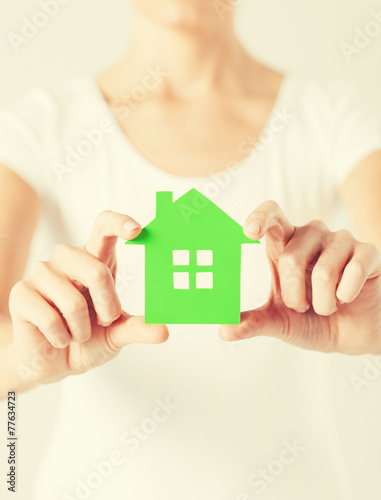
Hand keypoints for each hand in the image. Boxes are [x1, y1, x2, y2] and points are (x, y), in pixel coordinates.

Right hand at [9, 211, 168, 385]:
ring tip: (77, 332)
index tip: (137, 230)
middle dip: (107, 304)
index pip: (102, 227)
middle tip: (104, 320)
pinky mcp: (21, 292)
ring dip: (81, 329)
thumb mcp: (117, 333)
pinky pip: (49, 317)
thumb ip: (138, 328)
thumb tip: (163, 330)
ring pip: (72, 299)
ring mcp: (41, 273)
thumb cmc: (88, 338)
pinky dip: (61, 337)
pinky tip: (58, 337)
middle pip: (95, 269)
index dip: (118, 223)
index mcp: (94, 259)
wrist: (56, 362)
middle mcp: (67, 259)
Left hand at [220, 201, 380, 354]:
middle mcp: (311, 235)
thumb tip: (223, 329)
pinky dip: (347, 295)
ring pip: (323, 272)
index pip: (272, 215)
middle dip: (294, 296)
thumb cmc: (312, 320)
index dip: (260, 217)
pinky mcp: (368, 251)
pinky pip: (354, 271)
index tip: (249, 232)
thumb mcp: (279, 323)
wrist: (353, 335)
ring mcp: (341, 240)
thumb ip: (252, 323)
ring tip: (328, 305)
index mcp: (285, 244)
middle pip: (290, 259)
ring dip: (323, 303)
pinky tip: (349, 297)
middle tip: (303, 306)